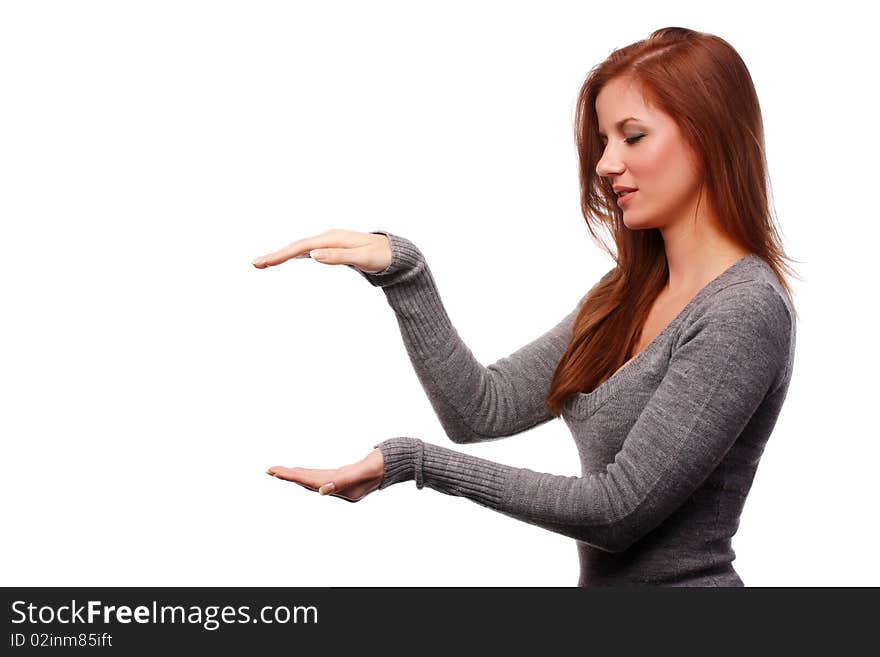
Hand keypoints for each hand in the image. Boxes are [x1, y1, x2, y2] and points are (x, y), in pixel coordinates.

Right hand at [251, 228, 391, 273]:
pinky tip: (286, 258)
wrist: (394, 253)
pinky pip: (308, 251)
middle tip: (255, 264)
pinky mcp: (331, 248)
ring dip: (282, 255)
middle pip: (296, 247)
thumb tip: (313, 255)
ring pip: (300, 249)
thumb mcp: (361, 258)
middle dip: (276, 255)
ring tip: (264, 263)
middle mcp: (328, 238)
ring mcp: (329, 243)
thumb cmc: (380, 256)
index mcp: (332, 239)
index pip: (301, 247)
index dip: (282, 255)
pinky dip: (294, 255)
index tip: (265, 262)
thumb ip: (337, 257)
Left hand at [266, 448, 384, 502]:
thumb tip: (321, 491)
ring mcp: (343, 484)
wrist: (397, 462)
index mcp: (343, 489)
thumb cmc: (382, 465)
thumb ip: (344, 481)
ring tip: (278, 472)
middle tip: (269, 470)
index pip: (312, 482)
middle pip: (309, 482)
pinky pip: (321, 477)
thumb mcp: (363, 471)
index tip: (276, 472)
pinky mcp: (345, 478)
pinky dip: (308, 475)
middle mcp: (340, 489)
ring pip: (314, 480)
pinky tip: (301, 474)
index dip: (293, 476)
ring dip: (296, 476)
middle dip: (289, 476)